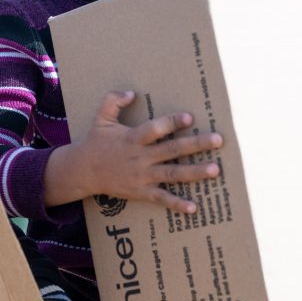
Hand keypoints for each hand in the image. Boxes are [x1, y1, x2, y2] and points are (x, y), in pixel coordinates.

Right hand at [71, 90, 222, 212]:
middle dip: (196, 145)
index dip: (172, 123)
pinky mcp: (141, 192)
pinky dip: (176, 204)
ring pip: (172, 173)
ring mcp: (142, 176)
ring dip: (194, 172)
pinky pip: (161, 198)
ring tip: (215, 169)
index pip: (155, 129)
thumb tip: (131, 92)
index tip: (190, 118)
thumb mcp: (100, 119)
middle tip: (218, 140)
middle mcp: (140, 157)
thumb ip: (113, 101)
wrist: (82, 172)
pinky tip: (193, 208)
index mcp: (132, 138)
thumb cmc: (95, 143)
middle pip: (171, 150)